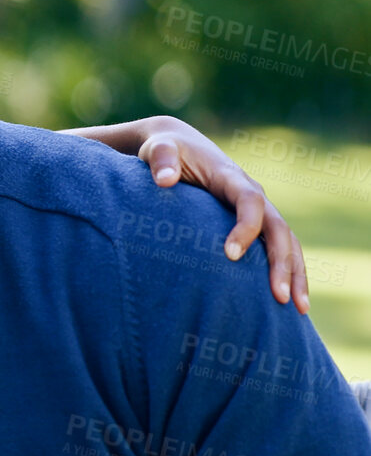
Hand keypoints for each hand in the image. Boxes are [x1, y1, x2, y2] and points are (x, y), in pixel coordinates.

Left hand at [131, 116, 307, 312]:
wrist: (178, 146)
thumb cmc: (166, 151)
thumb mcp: (158, 148)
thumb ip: (161, 160)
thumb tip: (165, 179)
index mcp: (230, 177)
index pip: (249, 202)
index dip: (245, 228)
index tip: (230, 255)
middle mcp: (252, 193)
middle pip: (278, 228)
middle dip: (282, 262)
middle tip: (280, 297)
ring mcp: (257, 209)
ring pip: (287, 241)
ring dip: (295, 273)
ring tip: (297, 309)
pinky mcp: (254, 223)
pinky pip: (279, 247)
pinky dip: (288, 271)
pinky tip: (289, 300)